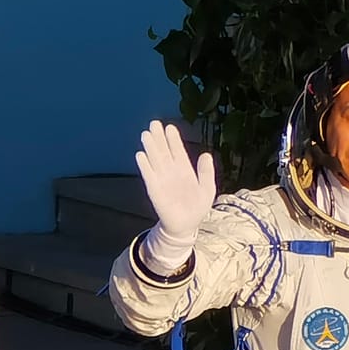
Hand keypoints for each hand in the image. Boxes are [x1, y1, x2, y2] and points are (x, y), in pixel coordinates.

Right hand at [134, 121, 216, 272]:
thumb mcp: (207, 189)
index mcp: (184, 170)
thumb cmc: (197, 208)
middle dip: (159, 138)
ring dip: (150, 148)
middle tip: (154, 123)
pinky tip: (141, 155)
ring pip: (155, 160)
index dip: (173, 140)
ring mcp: (162, 180)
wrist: (186, 226)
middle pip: (164, 152)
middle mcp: (171, 172)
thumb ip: (206, 172)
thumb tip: (205, 154)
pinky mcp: (155, 191)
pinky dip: (145, 166)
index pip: (177, 151)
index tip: (169, 127)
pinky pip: (149, 176)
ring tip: (146, 134)